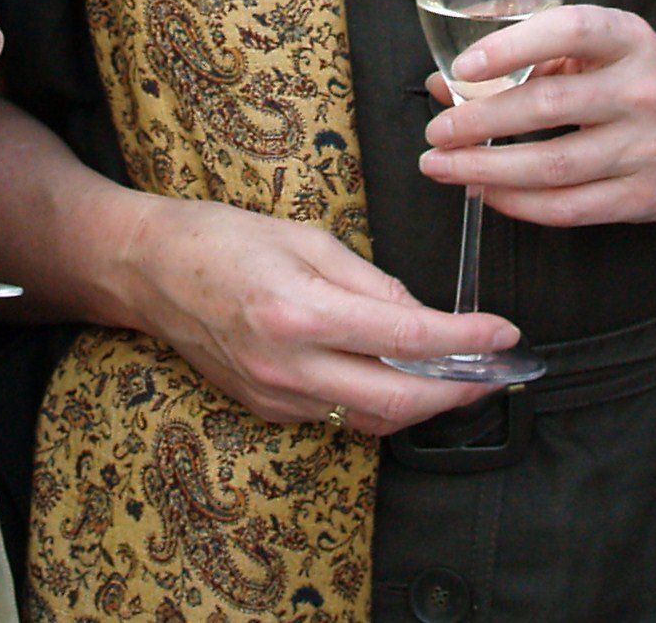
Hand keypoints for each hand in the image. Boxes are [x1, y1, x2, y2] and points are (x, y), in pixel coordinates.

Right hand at [114, 198, 523, 436]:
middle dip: (459, 390)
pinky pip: (339, 417)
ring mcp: (277, 396)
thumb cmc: (224, 239)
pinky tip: (394, 376)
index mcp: (301, 311)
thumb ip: (368, 280)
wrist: (150, 272)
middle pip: (398, 399)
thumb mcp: (305, 238)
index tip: (504, 334)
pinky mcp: (267, 409)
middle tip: (494, 372)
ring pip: (373, 418)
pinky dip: (377, 402)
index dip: (465, 339)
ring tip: (455, 374)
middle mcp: (290, 365)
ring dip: (422, 402)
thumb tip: (419, 312)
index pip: (406, 336)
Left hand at [420, 4, 655, 226]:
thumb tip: (444, 83)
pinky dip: (518, 204)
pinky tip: (485, 192)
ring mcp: (647, 148)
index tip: (463, 67)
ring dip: (487, 168)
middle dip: (480, 121)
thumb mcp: (598, 47)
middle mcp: (643, 90)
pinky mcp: (645, 198)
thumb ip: (525, 56)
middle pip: (549, 107)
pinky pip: (570, 208)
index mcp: (629, 39)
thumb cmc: (639, 76)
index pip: (570, 31)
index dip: (512, 47)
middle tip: (436, 131)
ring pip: (553, 166)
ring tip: (442, 165)